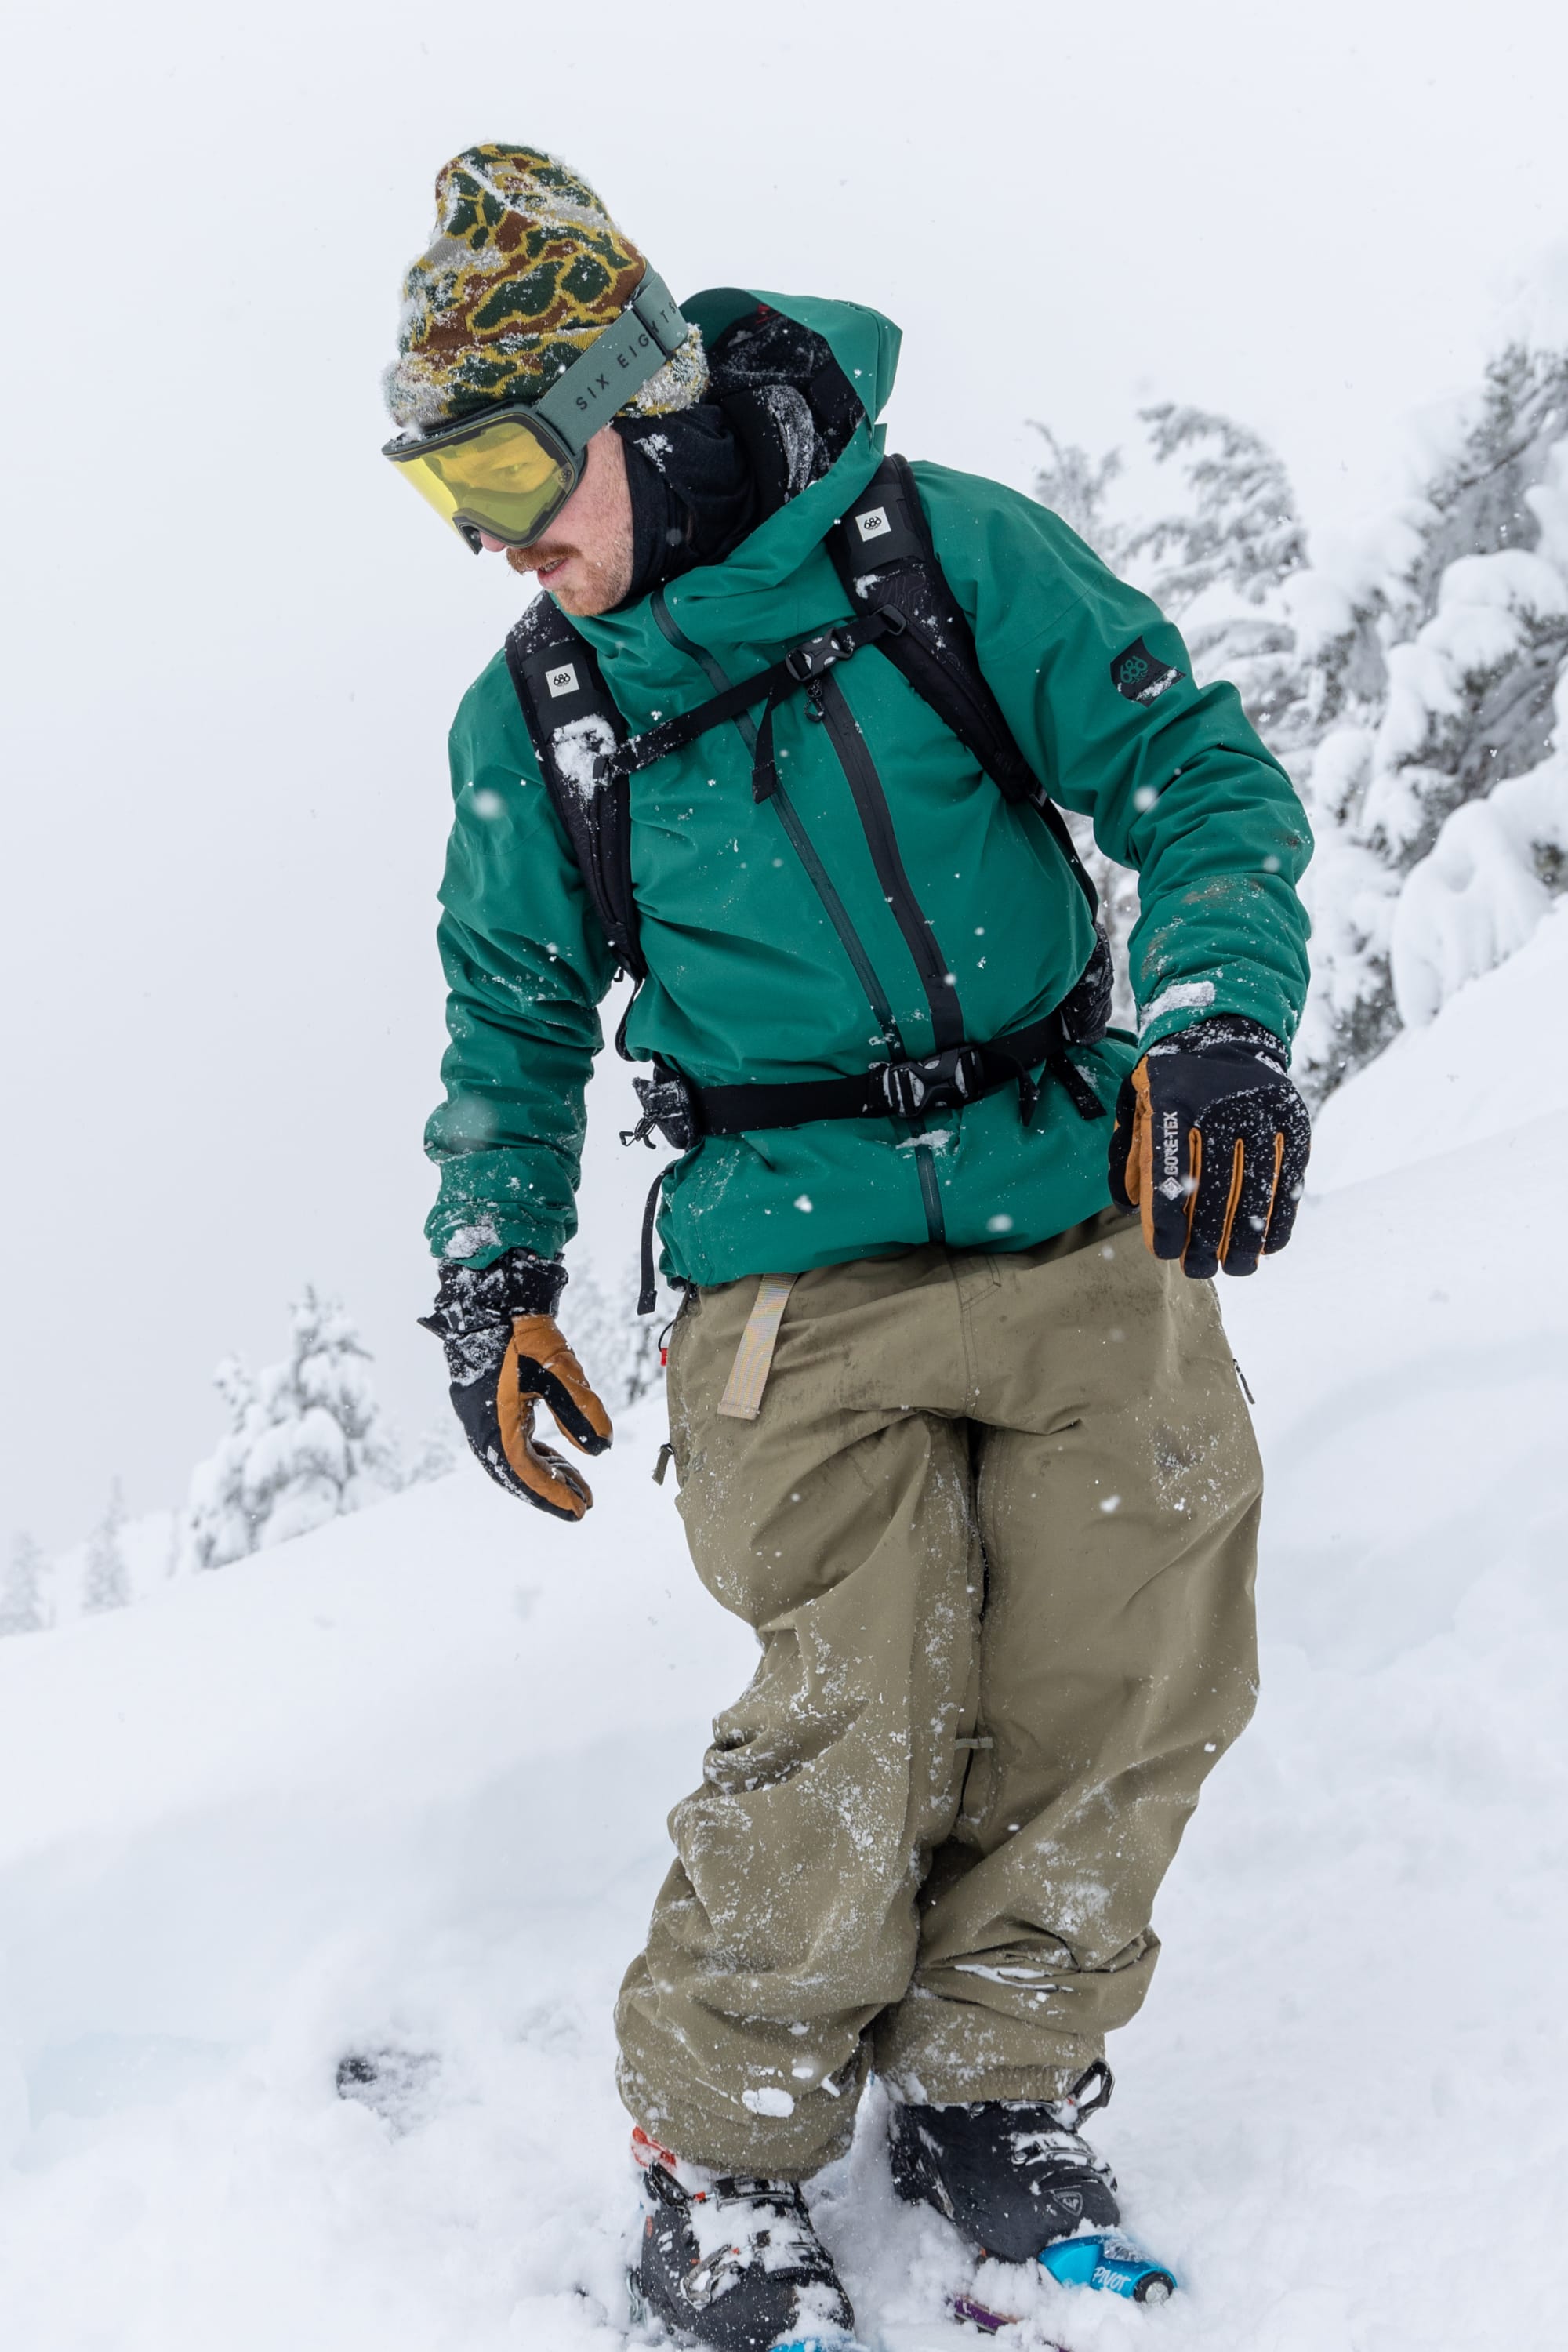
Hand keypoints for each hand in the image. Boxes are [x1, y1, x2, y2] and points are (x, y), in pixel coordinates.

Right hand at [420, 1252, 612, 1517]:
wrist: (492, 1293)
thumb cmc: (522, 1329)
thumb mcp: (558, 1368)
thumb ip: (579, 1410)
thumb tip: (602, 1448)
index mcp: (492, 1419)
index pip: (522, 1469)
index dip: (551, 1492)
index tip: (579, 1509)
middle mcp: (482, 1422)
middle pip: (516, 1471)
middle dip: (549, 1490)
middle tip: (583, 1507)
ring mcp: (484, 1412)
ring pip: (515, 1456)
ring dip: (546, 1472)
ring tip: (580, 1486)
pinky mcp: (492, 1401)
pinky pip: (514, 1439)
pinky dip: (538, 1452)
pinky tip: (561, 1459)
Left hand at [1108, 1016, 1309, 1278]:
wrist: (1223, 1027)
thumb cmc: (1171, 1079)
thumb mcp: (1136, 1101)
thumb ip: (1127, 1152)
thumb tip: (1127, 1207)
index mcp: (1173, 1099)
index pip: (1170, 1173)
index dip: (1168, 1220)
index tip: (1164, 1252)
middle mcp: (1220, 1105)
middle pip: (1215, 1188)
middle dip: (1206, 1239)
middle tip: (1198, 1271)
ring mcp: (1262, 1111)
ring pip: (1256, 1188)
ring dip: (1246, 1238)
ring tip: (1234, 1269)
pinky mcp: (1293, 1120)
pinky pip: (1289, 1177)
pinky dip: (1281, 1216)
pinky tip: (1268, 1246)